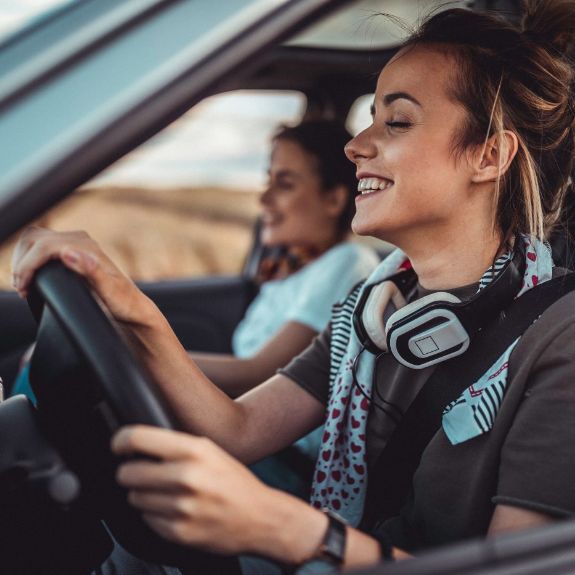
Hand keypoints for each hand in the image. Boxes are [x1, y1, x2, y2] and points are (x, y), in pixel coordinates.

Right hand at [11, 227, 151, 324]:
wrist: (132, 307)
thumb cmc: (123, 302)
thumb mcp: (109, 291)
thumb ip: (91, 271)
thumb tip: (67, 253)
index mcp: (87, 247)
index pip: (43, 245)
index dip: (28, 265)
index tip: (24, 286)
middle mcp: (81, 241)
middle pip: (35, 239)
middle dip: (22, 263)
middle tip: (22, 288)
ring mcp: (75, 245)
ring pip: (34, 240)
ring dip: (23, 260)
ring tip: (23, 285)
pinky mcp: (70, 252)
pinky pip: (40, 247)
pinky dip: (29, 260)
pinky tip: (30, 278)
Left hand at [112, 425, 289, 556]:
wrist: (261, 517)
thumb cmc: (234, 481)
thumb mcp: (210, 451)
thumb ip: (176, 446)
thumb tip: (136, 445)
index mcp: (195, 450)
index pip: (139, 439)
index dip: (121, 441)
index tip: (119, 446)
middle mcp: (187, 476)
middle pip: (128, 473)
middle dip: (130, 472)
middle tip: (143, 473)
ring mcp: (182, 507)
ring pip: (134, 497)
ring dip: (143, 495)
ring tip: (165, 493)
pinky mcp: (179, 532)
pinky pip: (146, 519)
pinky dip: (154, 514)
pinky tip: (174, 509)